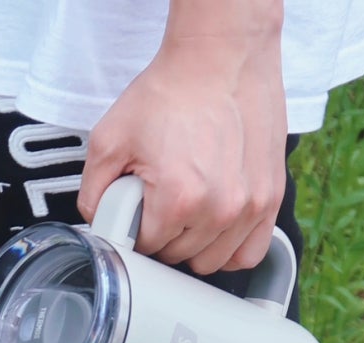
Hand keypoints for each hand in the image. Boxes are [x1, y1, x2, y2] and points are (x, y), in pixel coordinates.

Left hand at [77, 0, 286, 274]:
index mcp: (178, 199)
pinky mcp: (270, 200)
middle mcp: (219, 210)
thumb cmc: (172, 93)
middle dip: (164, 234)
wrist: (221, 59)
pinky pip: (250, 254)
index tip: (139, 208)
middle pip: (179, 256)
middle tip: (162, 198)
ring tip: (189, 210)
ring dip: (195, 245)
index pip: (147, 247)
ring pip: (211, 262)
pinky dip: (230, 250)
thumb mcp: (110, 138)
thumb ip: (93, 192)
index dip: (136, 229)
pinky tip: (217, 229)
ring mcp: (250, 208)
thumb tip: (99, 224)